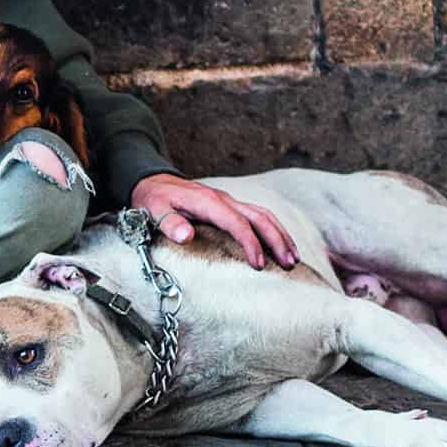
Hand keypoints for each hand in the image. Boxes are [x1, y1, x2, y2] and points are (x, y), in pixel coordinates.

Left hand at [130, 173, 298, 269]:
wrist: (153, 181)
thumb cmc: (154, 199)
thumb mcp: (154, 210)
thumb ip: (169, 223)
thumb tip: (186, 236)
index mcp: (207, 201)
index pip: (236, 222)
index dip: (249, 243)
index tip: (258, 265)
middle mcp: (223, 199)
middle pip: (258, 216)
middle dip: (276, 240)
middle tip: (289, 265)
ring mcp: (229, 201)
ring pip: (263, 215)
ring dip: (280, 235)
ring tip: (293, 259)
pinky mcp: (230, 206)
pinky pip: (257, 216)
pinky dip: (273, 230)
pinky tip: (281, 245)